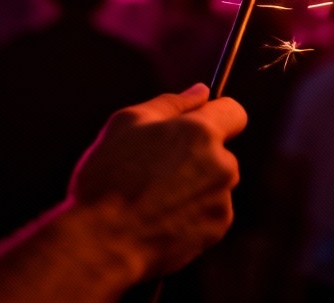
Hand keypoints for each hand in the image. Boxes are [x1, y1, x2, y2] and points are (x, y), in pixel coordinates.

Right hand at [69, 84, 246, 280]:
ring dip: (196, 185)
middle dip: (199, 154)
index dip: (216, 113)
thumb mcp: (128, 122)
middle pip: (221, 151)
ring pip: (215, 182)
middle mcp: (221, 165)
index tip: (197, 122)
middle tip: (158, 167)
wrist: (100, 243)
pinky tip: (162, 217)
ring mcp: (221, 201)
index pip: (234, 111)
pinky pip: (210, 211)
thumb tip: (201, 91)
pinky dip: (193, 212)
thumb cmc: (109, 178)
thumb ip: (172, 102)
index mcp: (202, 133)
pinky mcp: (215, 231)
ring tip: (155, 196)